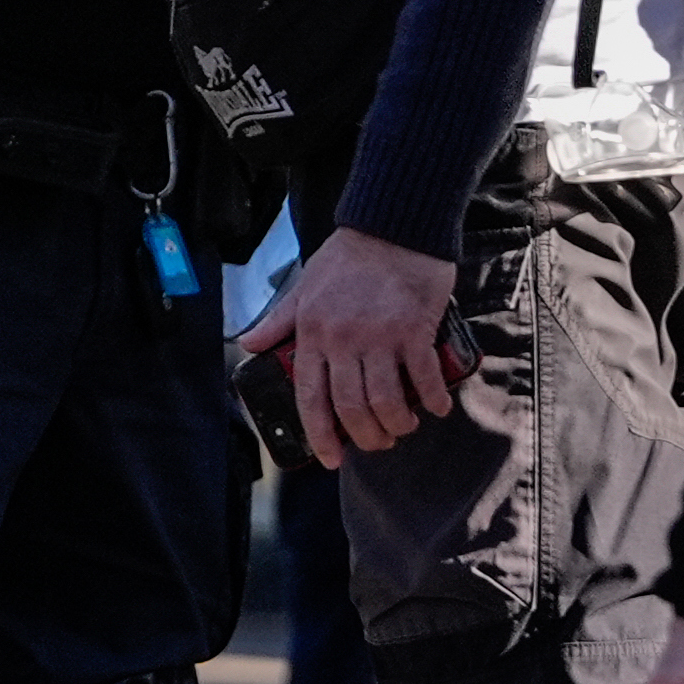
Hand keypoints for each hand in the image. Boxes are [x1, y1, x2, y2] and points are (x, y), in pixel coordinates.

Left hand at [232, 226, 465, 467]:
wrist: (392, 225)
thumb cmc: (347, 257)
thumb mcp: (303, 286)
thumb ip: (278, 319)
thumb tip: (246, 344)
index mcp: (313, 332)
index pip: (310, 396)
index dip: (320, 434)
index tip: (330, 458)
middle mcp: (343, 339)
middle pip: (351, 407)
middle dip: (366, 437)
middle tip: (378, 444)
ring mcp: (380, 336)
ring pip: (386, 400)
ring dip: (398, 424)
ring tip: (404, 427)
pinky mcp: (414, 328)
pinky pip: (424, 376)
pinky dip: (433, 399)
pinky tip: (437, 408)